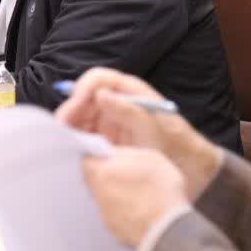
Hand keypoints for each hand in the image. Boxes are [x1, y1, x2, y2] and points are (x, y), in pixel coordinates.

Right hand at [56, 66, 223, 199]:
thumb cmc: (175, 144)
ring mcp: (110, 121)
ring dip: (70, 129)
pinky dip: (77, 142)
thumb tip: (101, 95)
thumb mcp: (153, 127)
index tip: (74, 106)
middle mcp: (117, 102)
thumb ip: (128, 110)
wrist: (190, 170)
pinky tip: (74, 153)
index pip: (97, 80)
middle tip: (61, 131)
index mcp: (129, 91)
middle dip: (70, 111)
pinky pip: (85, 136)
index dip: (82, 89)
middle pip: (83, 99)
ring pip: (80, 118)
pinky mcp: (106, 140)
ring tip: (64, 143)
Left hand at [83, 147, 189, 246]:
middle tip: (125, 175)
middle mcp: (99, 196)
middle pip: (94, 182)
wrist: (168, 228)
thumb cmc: (160, 190)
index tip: (107, 157)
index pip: (87, 162)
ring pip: (105, 200)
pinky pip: (116, 217)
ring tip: (139, 194)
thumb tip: (114, 154)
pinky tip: (142, 211)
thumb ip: (126, 154)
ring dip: (116, 195)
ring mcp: (106, 216)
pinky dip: (125, 213)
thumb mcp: (149, 158)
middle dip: (106, 177)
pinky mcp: (115, 232)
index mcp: (103, 174)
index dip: (97, 158)